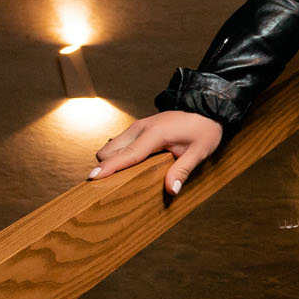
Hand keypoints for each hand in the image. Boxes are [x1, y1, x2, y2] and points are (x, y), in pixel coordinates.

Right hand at [89, 111, 224, 196]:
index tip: (93, 179)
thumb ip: (182, 170)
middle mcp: (140, 128)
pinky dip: (117, 155)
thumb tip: (171, 190)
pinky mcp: (138, 128)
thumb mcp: (199, 152)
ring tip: (118, 179)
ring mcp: (137, 126)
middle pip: (108, 150)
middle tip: (109, 186)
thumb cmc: (204, 129)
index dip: (109, 168)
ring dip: (110, 161)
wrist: (206, 108)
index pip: (127, 154)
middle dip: (106, 167)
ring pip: (110, 146)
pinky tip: (129, 167)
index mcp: (154, 134)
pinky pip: (119, 143)